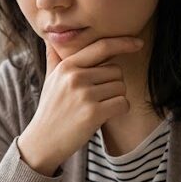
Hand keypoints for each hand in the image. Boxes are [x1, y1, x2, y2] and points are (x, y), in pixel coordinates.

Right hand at [18, 37, 143, 175]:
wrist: (42, 142)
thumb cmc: (50, 110)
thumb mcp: (49, 80)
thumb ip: (54, 58)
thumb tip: (51, 39)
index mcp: (67, 66)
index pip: (101, 47)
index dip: (122, 43)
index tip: (138, 43)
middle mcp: (75, 77)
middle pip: (116, 70)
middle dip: (113, 84)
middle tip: (97, 98)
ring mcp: (84, 95)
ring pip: (121, 87)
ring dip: (116, 98)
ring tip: (98, 107)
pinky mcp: (93, 113)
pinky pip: (123, 103)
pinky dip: (120, 110)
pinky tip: (106, 115)